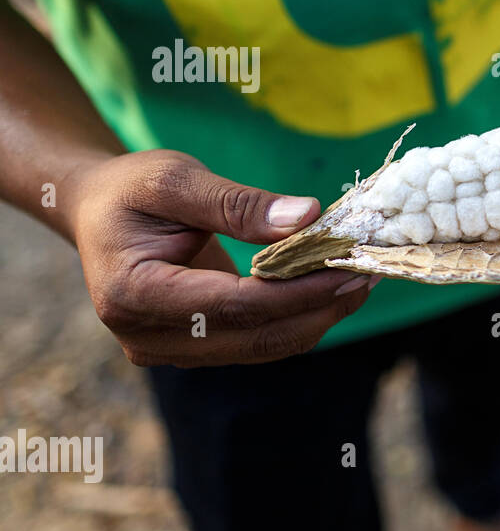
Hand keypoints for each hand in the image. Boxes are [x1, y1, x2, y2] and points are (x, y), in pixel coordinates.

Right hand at [68, 150, 374, 366]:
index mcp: (132, 294)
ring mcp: (169, 351)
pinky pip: (256, 341)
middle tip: (370, 272)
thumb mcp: (175, 179)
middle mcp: (147, 337)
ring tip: (361, 278)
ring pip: (262, 347)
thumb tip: (308, 217)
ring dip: (317, 316)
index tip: (346, 266)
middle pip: (253, 337)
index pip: (232, 306)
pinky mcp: (193, 349)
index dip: (296, 292)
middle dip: (318, 308)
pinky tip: (331, 288)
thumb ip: (238, 204)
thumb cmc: (131, 189)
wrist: (98, 211)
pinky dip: (298, 317)